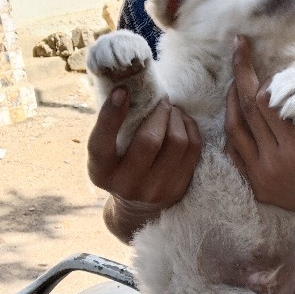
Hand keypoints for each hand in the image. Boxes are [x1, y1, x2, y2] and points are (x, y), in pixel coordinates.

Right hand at [87, 87, 200, 240]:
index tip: (123, 91)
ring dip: (177, 118)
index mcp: (101, 172)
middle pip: (149, 140)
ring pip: (177, 143)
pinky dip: (190, 128)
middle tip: (161, 100)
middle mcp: (127, 185)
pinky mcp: (179, 189)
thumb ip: (112, 127)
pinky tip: (182, 122)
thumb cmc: (119, 166)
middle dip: (158, 112)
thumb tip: (127, 84)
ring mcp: (156, 190)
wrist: (138, 209)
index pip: (101, 143)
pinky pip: (193, 149)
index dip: (111, 115)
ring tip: (172, 111)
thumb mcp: (107, 153)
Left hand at [224, 37, 294, 231]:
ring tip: (234, 82)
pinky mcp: (257, 188)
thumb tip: (290, 77)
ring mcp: (262, 177)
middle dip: (241, 75)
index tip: (271, 71)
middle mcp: (275, 163)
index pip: (267, 102)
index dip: (265, 80)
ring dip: (231, 102)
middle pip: (247, 110)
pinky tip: (236, 114)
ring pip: (234, 131)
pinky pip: (234, 153)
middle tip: (239, 49)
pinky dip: (233, 131)